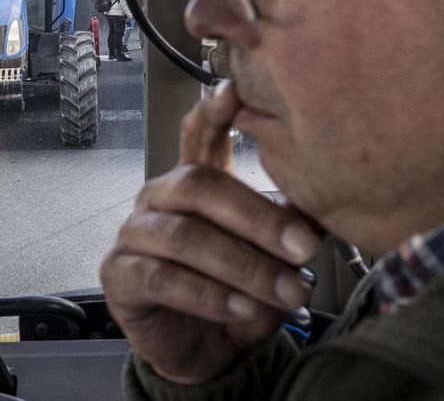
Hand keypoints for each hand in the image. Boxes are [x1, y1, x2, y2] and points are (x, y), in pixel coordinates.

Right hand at [100, 81, 321, 384]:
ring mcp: (134, 234)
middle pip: (199, 186)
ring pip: (184, 237)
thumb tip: (325, 207)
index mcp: (195, 183)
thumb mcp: (274, 258)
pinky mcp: (119, 276)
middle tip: (306, 249)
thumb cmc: (241, 293)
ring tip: (286, 293)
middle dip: (257, 218)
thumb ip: (291, 226)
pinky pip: (162, 278)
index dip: (213, 111)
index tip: (235, 89)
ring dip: (242, 267)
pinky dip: (208, 295)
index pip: (198, 135)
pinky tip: (241, 309)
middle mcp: (159, 198)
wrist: (208, 354)